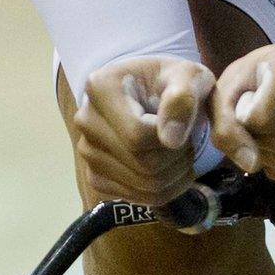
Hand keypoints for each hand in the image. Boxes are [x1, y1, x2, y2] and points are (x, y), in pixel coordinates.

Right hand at [74, 56, 214, 206]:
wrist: (156, 93)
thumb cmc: (174, 81)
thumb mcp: (189, 76)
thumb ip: (183, 99)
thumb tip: (171, 139)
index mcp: (100, 88)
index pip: (138, 136)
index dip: (173, 139)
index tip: (184, 124)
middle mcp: (85, 121)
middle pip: (143, 164)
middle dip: (178, 157)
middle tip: (187, 140)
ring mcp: (87, 152)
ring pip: (144, 185)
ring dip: (176, 174)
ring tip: (180, 151)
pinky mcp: (96, 176)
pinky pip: (137, 198)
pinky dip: (165, 188)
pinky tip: (169, 166)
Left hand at [210, 43, 274, 183]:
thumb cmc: (251, 85)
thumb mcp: (225, 97)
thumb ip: (226, 128)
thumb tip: (252, 165)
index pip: (264, 119)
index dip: (244, 125)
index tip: (246, 108)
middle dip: (259, 145)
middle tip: (257, 129)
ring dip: (273, 162)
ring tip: (270, 140)